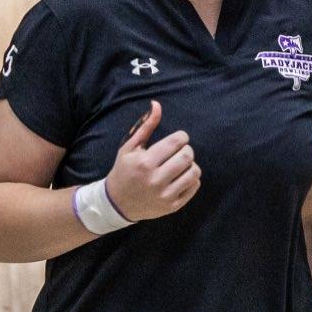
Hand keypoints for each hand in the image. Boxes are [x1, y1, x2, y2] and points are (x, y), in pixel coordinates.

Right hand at [106, 100, 200, 220]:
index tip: (178, 139)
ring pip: (194, 172)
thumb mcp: (129, 147)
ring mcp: (165, 195)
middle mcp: (155, 180)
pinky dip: (191, 179)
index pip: (176, 142)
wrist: (117, 203)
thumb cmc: (124, 171)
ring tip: (180, 164)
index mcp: (145, 162)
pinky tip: (180, 177)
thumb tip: (157, 104)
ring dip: (191, 165)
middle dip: (187, 150)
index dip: (182, 137)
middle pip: (187, 156)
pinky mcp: (172, 206)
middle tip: (180, 151)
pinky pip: (194, 187)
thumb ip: (146, 126)